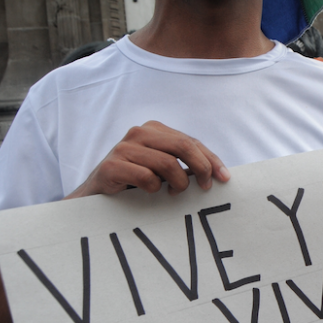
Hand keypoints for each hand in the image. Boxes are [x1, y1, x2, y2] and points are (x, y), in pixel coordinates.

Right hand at [66, 121, 228, 198]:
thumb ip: (184, 163)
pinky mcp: (111, 166)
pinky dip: (155, 188)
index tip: (224, 178)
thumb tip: (218, 173)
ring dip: (178, 183)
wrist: (97, 193)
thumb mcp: (162, 166)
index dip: (210, 159)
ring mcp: (123, 148)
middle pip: (182, 146)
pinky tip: (152, 192)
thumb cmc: (135, 180)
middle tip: (204, 188)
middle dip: (201, 168)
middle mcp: (138, 133)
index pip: (190, 141)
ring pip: (167, 163)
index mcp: (153, 129)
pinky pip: (146, 177)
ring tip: (174, 193)